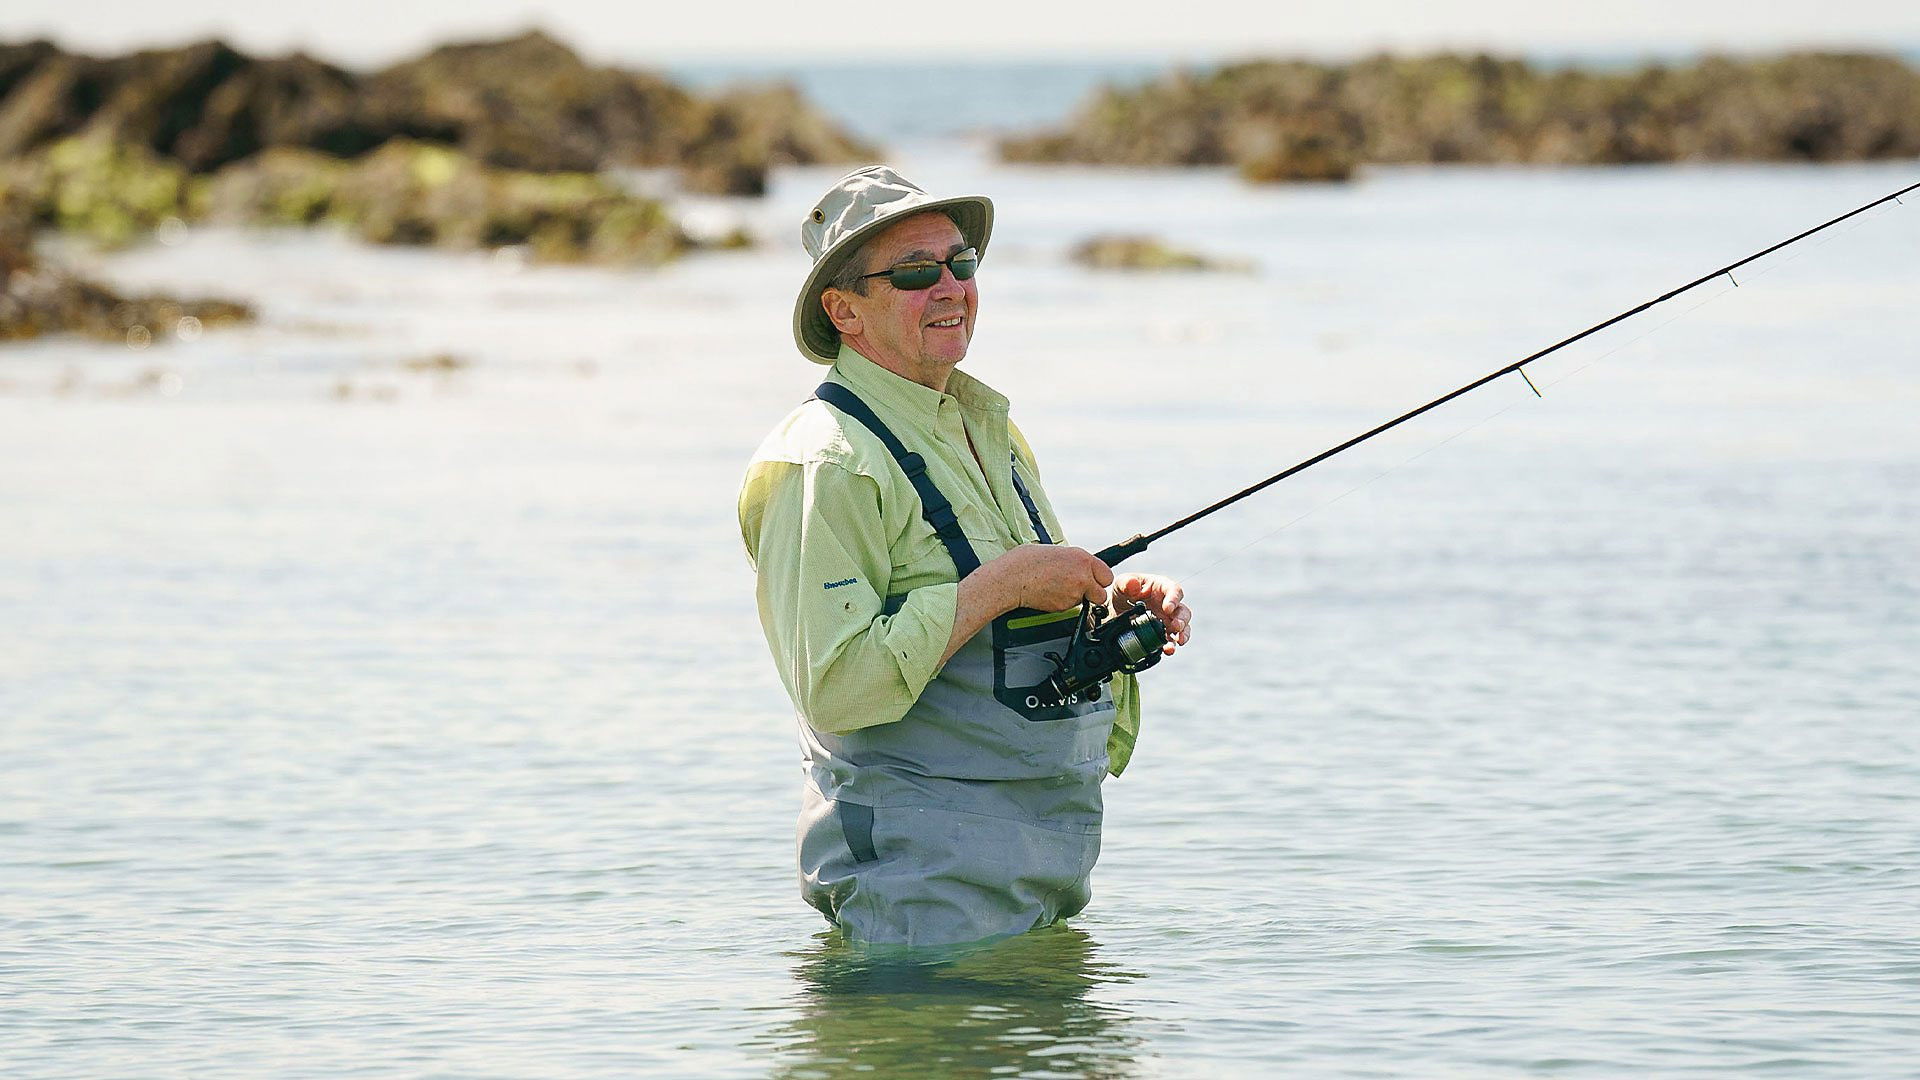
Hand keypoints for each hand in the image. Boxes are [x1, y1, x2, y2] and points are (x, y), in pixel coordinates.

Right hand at [978, 544, 1113, 613]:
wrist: (1011, 578)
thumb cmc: (1026, 561)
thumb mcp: (1057, 551)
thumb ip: (1074, 560)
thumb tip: (1081, 566)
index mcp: (1082, 558)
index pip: (1107, 575)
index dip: (1099, 579)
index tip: (1092, 579)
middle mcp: (1082, 576)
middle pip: (1101, 594)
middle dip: (1092, 593)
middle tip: (1079, 588)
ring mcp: (1074, 593)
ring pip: (1085, 602)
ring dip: (1076, 597)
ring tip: (1057, 586)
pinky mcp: (1064, 606)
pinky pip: (1070, 607)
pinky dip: (1062, 602)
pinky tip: (1050, 593)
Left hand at [1110, 573, 1191, 653]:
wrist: (1115, 611)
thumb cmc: (1123, 592)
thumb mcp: (1120, 584)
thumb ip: (1126, 583)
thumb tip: (1134, 584)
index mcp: (1161, 588)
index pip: (1174, 590)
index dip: (1174, 599)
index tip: (1167, 608)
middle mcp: (1169, 605)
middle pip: (1183, 611)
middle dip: (1182, 619)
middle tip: (1175, 626)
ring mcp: (1167, 621)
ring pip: (1183, 627)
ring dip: (1183, 634)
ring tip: (1179, 641)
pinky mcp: (1163, 635)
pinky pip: (1171, 641)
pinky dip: (1171, 646)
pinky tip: (1168, 650)